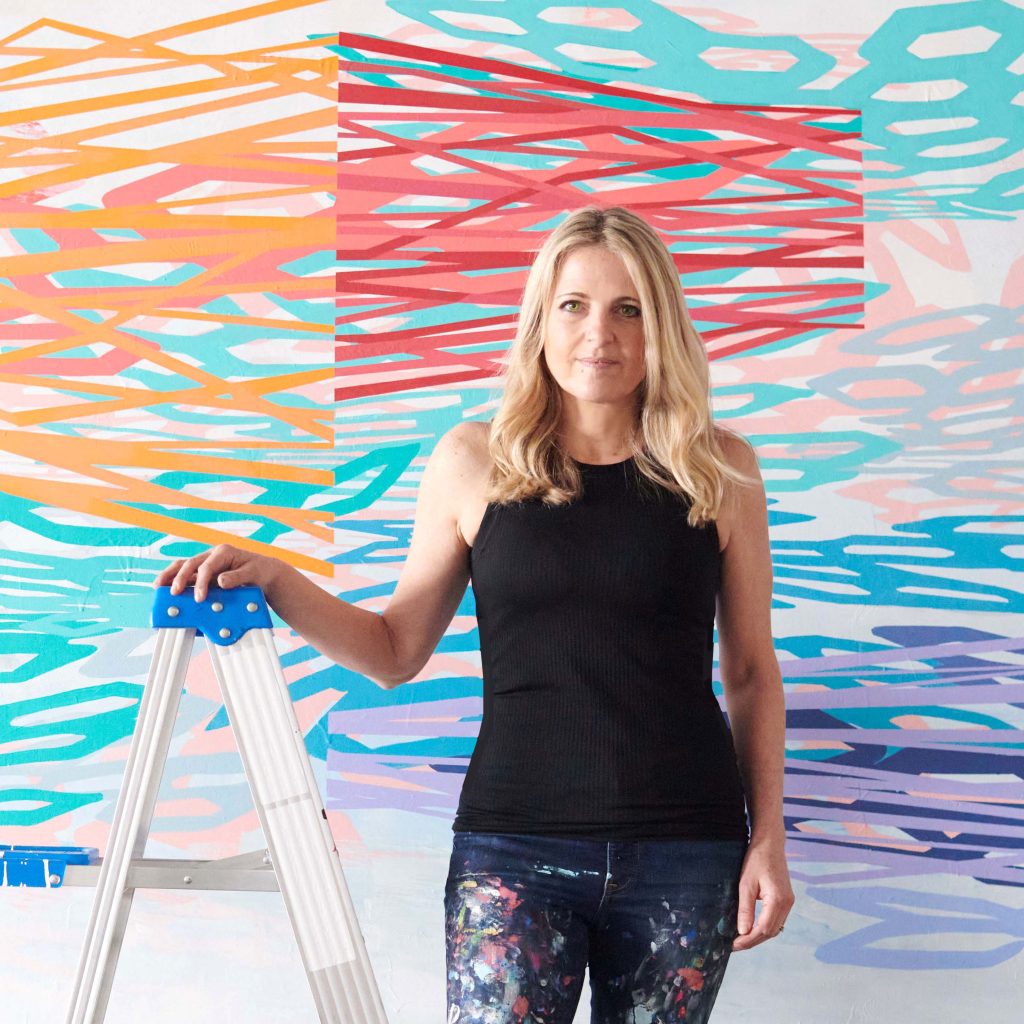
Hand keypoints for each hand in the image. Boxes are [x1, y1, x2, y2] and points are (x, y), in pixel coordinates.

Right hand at [153, 543, 279, 602]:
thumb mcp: (253, 573)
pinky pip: (187, 574)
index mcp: (223, 552)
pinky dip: (175, 579)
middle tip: (174, 593)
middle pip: (190, 564)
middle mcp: (212, 555)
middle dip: (179, 578)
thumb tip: (220, 581)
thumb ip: (237, 577)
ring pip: (184, 566)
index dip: (200, 583)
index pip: (206, 567)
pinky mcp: (205, 572)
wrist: (265, 573)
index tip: (199, 598)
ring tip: (158, 586)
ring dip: (170, 575)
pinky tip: (165, 586)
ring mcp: (207, 563)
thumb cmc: (260, 571)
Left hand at [731, 835, 794, 950]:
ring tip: (741, 939)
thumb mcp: (746, 884)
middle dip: (753, 940)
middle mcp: (787, 904)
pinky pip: (776, 920)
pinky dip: (765, 927)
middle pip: (771, 932)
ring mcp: (788, 902)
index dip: (748, 940)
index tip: (733, 945)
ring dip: (759, 935)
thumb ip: (745, 909)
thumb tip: (743, 932)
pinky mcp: (786, 899)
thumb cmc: (756, 859)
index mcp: (778, 900)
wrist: (770, 843)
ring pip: (775, 928)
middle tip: (734, 945)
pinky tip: (752, 927)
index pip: (764, 929)